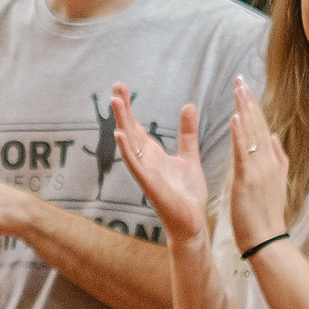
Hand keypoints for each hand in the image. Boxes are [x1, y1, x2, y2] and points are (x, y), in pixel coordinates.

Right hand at [110, 89, 208, 248]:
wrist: (192, 222)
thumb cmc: (187, 194)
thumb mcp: (189, 157)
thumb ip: (187, 133)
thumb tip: (188, 106)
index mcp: (153, 153)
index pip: (137, 125)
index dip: (129, 107)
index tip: (121, 87)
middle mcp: (145, 160)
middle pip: (130, 129)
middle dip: (123, 108)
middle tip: (116, 86)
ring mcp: (145, 172)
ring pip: (130, 144)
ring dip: (122, 123)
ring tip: (116, 102)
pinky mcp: (149, 185)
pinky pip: (135, 165)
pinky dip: (127, 150)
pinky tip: (120, 135)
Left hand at [226, 78, 291, 248]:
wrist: (266, 239)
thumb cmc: (265, 214)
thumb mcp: (275, 182)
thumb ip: (277, 159)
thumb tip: (276, 137)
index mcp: (273, 161)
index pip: (263, 128)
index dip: (254, 107)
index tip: (246, 88)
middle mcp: (269, 161)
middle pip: (259, 125)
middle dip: (249, 101)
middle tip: (240, 78)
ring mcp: (260, 169)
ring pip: (253, 133)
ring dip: (244, 109)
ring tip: (238, 88)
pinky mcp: (248, 179)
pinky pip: (244, 152)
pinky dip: (240, 134)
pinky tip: (235, 117)